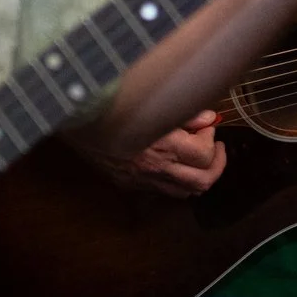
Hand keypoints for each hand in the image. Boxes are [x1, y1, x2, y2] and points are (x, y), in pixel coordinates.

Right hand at [100, 110, 226, 197]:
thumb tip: (209, 118)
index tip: (207, 126)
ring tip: (201, 159)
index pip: (204, 154)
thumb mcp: (154, 105)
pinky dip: (180, 183)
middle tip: (217, 147)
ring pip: (187, 192)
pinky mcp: (132, 185)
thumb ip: (184, 114)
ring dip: (201, 177)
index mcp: (162, 145)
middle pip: (203, 181)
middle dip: (218, 164)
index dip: (212, 139)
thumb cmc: (115, 106)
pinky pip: (166, 192)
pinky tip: (177, 166)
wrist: (78, 119)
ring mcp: (143, 180)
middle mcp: (156, 168)